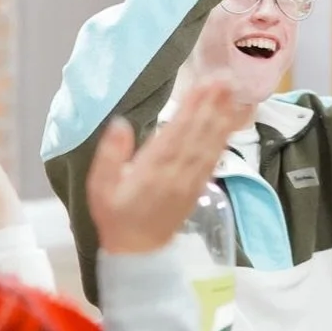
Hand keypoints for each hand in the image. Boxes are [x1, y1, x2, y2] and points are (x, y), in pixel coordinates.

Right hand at [89, 79, 243, 256]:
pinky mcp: (199, 187)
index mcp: (152, 170)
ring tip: (232, 92)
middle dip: (213, 105)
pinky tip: (230, 122)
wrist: (138, 252)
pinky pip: (213, 159)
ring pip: (209, 144)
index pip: (176, 133)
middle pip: (198, 134)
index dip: (192, 108)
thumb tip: (120, 124)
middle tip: (226, 78)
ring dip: (222, 117)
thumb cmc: (115, 215)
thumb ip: (110, 155)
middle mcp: (176, 173)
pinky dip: (223, 139)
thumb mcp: (100, 187)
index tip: (205, 85)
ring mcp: (191, 181)